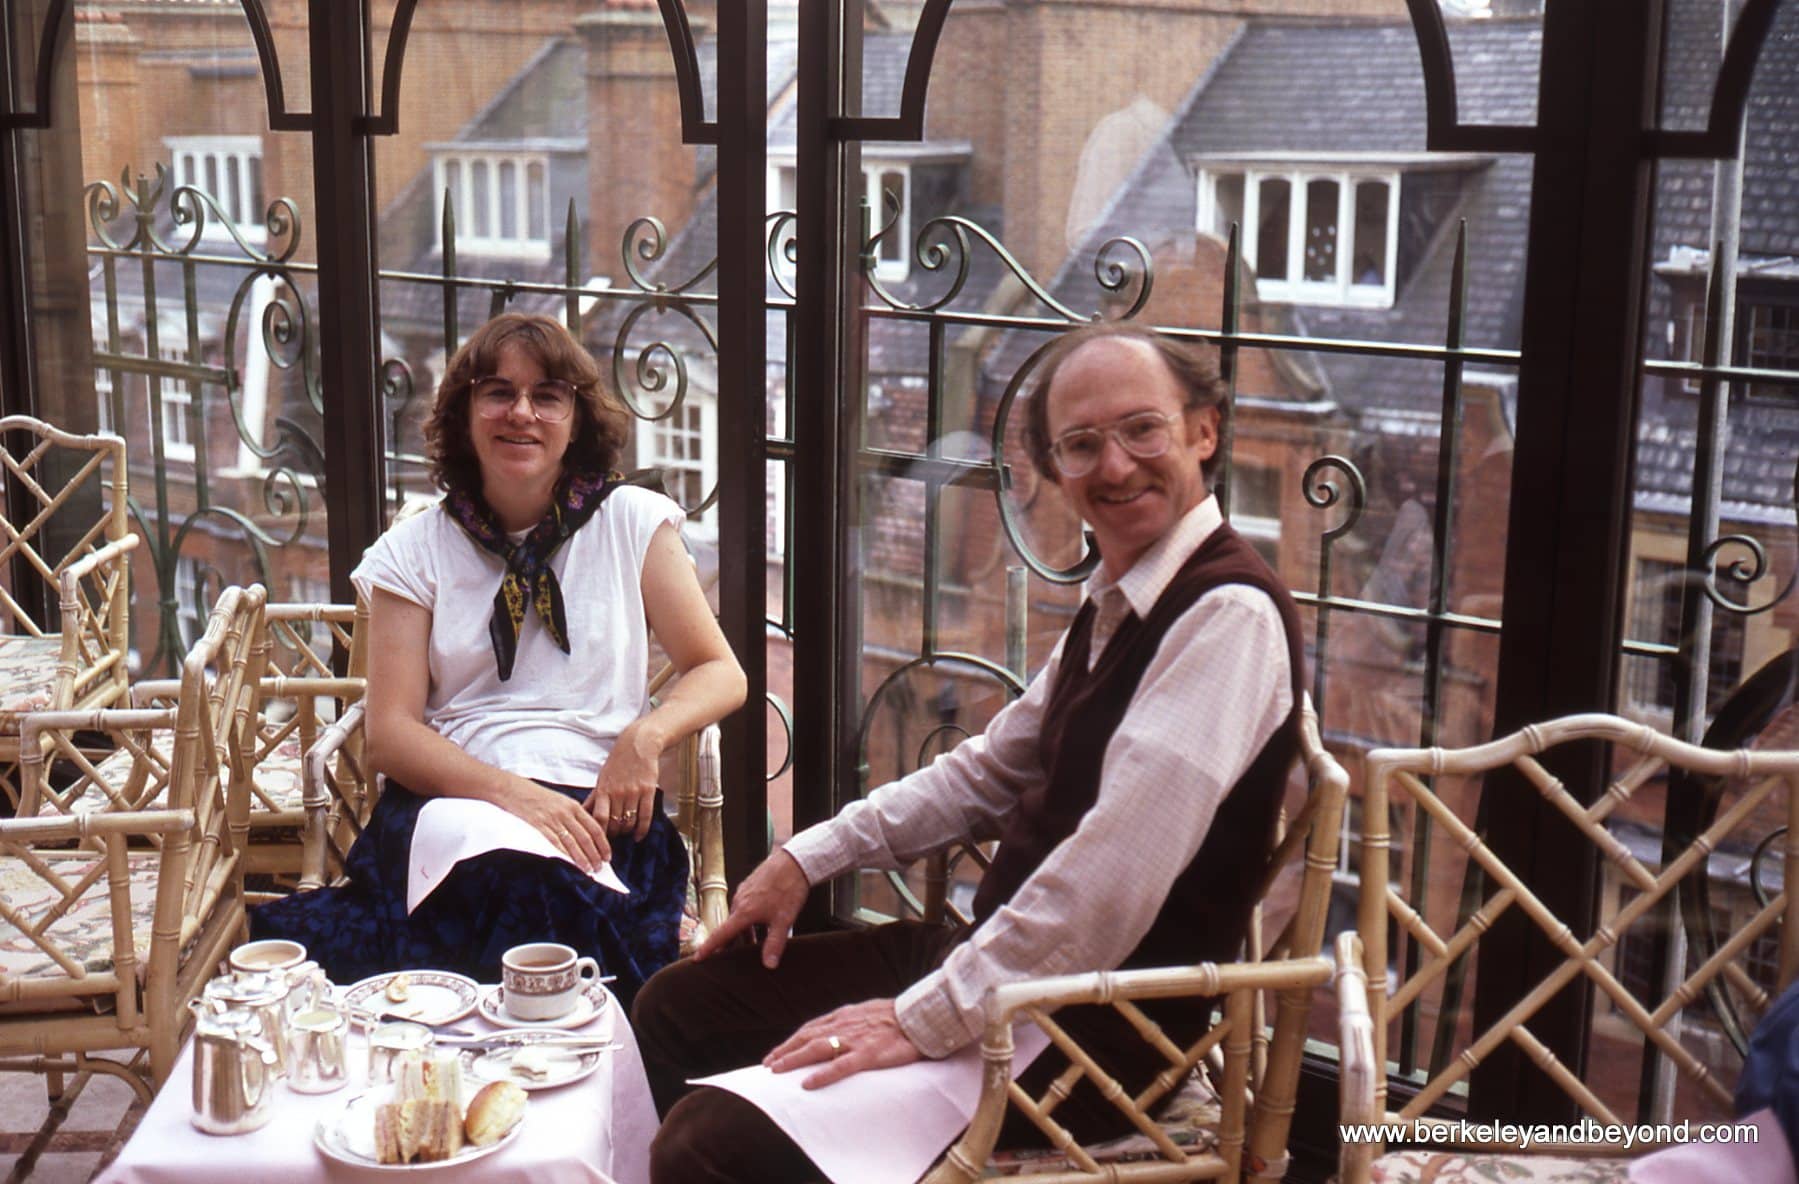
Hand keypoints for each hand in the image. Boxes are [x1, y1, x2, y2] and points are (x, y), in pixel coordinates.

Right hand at [507, 777, 609, 870]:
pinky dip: (566, 855)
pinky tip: (571, 864)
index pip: (594, 827)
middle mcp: (566, 812)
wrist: (512, 789)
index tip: (608, 856)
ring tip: (589, 870)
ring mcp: (553, 819)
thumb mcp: (559, 801)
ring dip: (583, 858)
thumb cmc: (536, 796)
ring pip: (573, 842)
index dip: (603, 844)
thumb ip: (573, 814)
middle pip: (586, 837)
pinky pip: (556, 843)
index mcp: (573, 805)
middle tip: (600, 867)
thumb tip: (585, 834)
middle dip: (595, 855)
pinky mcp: (539, 825)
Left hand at [586, 724, 660, 841]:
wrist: (639, 744)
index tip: (598, 840)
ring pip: (629, 822)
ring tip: (624, 833)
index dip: (598, 833)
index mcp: (603, 789)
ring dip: (626, 832)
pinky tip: (638, 836)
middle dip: (613, 834)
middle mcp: (618, 792)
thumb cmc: (618, 762)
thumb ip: (594, 798)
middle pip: (614, 823)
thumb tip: (582, 815)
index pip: (599, 818)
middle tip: (612, 838)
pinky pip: (645, 816)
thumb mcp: (602, 779)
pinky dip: (642, 830)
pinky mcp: (648, 791)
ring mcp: (634, 792)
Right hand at [694, 849, 807, 966]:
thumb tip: (769, 965)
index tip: (696, 958)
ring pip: (738, 917)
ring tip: (753, 944)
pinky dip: (748, 919)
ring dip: (743, 932)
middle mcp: (739, 901)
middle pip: (730, 928)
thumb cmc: (789, 889)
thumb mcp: (783, 920)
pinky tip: (761, 923)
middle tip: (731, 958)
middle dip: (730, 943)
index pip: (721, 935)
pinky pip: (744, 907)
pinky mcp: (751, 886)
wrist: (794, 861)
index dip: (708, 948)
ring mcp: (744, 892)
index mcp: (743, 912)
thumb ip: (774, 944)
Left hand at [764, 999, 921, 1088]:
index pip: (810, 1028)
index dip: (791, 1041)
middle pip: (807, 1037)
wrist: (921, 1016)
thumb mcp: (868, 1012)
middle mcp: (845, 1025)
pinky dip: (822, 1075)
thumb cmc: (898, 1016)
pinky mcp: (869, 1054)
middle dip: (785, 1051)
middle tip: (767, 1065)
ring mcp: (855, 1039)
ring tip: (776, 1070)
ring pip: (817, 1049)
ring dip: (793, 1059)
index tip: (776, 1053)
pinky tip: (807, 1084)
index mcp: (845, 1015)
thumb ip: (851, 1021)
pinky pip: (840, 1066)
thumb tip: (836, 1031)